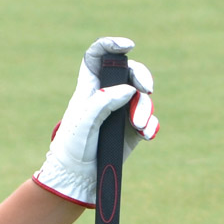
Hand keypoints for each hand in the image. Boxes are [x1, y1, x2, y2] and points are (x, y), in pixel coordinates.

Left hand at [33, 36, 158, 206]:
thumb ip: (103, 102)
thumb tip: (128, 90)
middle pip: (130, 72)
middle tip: (146, 88)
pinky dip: (150, 125)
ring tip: (138, 126)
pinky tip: (145, 134)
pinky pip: (148, 120)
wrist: (78, 178)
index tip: (127, 47)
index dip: (111, 45)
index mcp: (88, 88)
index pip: (97, 57)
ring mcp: (121, 111)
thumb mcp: (83, 122)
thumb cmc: (73, 148)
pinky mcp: (131, 129)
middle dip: (142, 76)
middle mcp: (106, 95)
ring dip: (144, 108)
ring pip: (142, 97)